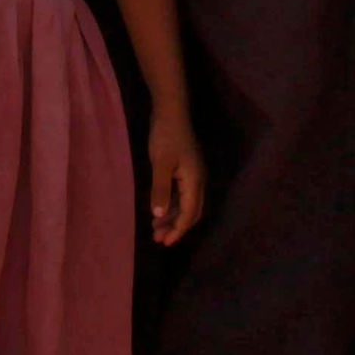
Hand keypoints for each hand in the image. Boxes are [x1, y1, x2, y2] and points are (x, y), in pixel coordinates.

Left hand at [147, 114, 205, 243]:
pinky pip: (182, 195)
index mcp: (195, 181)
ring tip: (155, 228)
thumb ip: (160, 190)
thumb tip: (159, 215)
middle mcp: (198, 181)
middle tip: (159, 239)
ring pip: (186, 204)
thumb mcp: (160, 164)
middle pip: (191, 212)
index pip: (189, 213)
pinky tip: (159, 210)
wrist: (171, 112)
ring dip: (172, 217)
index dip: (178, 230)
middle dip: (176, 227)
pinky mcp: (186, 170)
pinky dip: (172, 205)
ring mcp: (193, 175)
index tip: (165, 243)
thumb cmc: (165, 136)